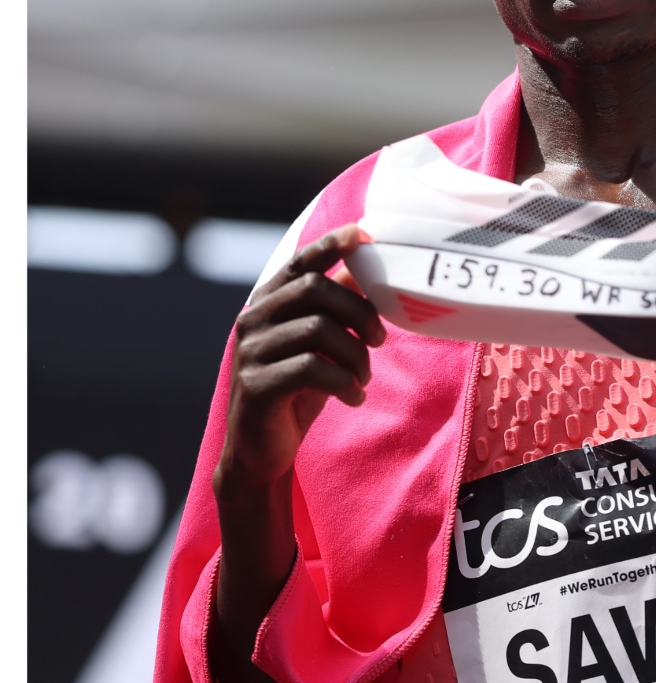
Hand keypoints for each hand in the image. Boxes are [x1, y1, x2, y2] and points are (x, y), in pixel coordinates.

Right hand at [214, 224, 386, 498]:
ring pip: (318, 330)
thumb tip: (366, 268)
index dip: (331, 245)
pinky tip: (354, 397)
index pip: (299, 262)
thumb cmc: (298, 388)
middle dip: (360, 312)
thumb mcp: (321, 343)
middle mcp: (253, 319)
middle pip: (316, 290)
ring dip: (356, 356)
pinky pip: (311, 369)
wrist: (261, 449)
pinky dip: (344, 382)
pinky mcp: (255, 385)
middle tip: (380, 341)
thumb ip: (336, 307)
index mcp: (268, 303)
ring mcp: (250, 352)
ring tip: (363, 378)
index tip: (364, 233)